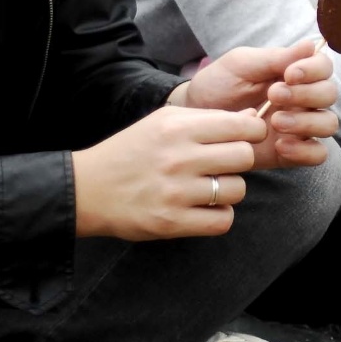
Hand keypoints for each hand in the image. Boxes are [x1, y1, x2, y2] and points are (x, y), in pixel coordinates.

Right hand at [71, 105, 264, 239]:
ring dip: (229, 190)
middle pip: (245, 157)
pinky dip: (219, 216)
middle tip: (224, 165)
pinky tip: (203, 208)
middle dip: (240, 161)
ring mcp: (177, 193)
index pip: (242, 128)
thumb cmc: (131, 151)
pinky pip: (223, 221)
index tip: (244, 139)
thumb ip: (207, 119)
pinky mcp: (172, 222)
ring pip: (238, 190)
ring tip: (208, 187)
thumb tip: (252, 121)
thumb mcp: (163, 122)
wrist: (88, 188)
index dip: (252, 133)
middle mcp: (180, 158)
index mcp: (178, 128)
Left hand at [184, 40, 338, 169]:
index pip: (323, 66)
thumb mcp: (241, 65)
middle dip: (306, 94)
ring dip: (307, 121)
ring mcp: (299, 126)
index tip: (289, 74)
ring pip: (328, 124)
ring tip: (276, 122)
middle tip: (274, 95)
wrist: (196, 118)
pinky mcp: (292, 152)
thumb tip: (311, 44)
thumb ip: (275, 58)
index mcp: (294, 73)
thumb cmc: (218, 85)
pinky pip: (317, 154)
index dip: (314, 69)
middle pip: (329, 94)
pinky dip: (305, 150)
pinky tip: (280, 145)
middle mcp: (302, 98)